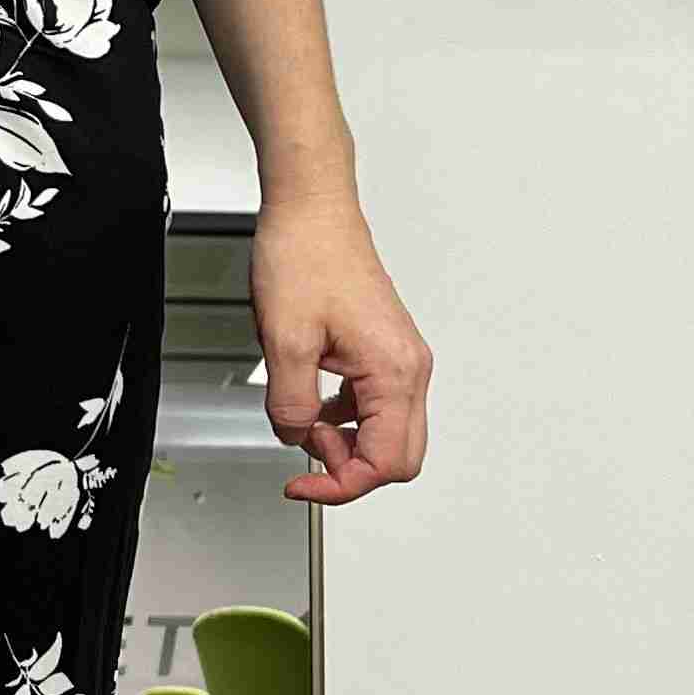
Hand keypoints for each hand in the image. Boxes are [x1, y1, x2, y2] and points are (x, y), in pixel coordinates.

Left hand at [250, 191, 430, 500]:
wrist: (311, 208)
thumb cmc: (305, 255)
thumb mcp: (284, 341)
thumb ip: (291, 405)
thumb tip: (297, 438)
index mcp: (394, 370)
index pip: (386, 463)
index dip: (340, 486)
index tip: (301, 485)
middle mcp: (409, 367)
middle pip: (399, 457)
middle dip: (348, 468)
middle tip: (304, 461)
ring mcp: (400, 358)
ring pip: (387, 432)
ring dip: (344, 441)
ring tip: (302, 420)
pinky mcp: (384, 349)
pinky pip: (375, 404)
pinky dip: (344, 417)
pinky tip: (312, 402)